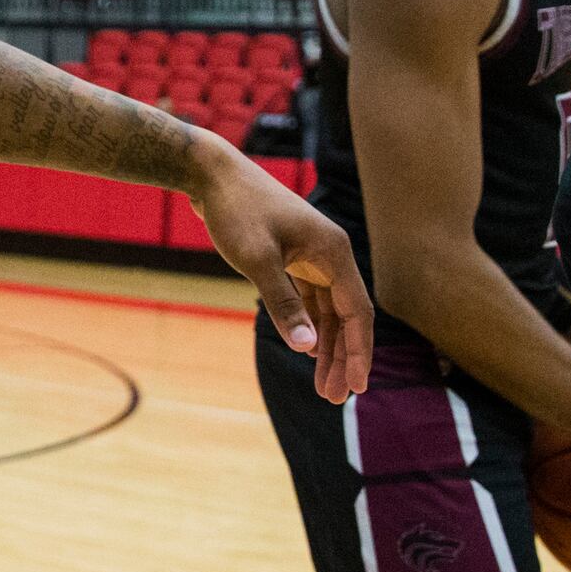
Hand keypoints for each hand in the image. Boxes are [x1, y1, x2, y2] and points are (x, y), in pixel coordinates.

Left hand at [192, 146, 373, 403]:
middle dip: (342, 357)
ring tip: (322, 385)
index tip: (359, 387)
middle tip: (335, 397)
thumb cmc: (236, 211)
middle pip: (345, 316)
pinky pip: (308, 299)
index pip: (357, 313)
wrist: (211, 174)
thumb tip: (307, 348)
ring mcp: (310, 255)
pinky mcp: (290, 256)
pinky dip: (308, 325)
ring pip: (327, 310)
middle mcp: (329, 254)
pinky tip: (305, 350)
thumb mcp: (257, 261)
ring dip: (325, 346)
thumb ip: (283, 305)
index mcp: (333, 253)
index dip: (359, 352)